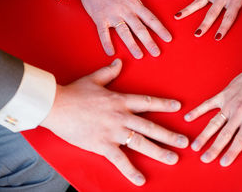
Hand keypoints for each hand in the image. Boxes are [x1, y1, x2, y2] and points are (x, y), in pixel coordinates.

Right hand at [40, 59, 187, 185]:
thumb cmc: (74, 92)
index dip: (164, 104)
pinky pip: (120, 160)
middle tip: (185, 142)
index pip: (148, 102)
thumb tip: (119, 62)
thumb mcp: (93, 79)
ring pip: (141, 143)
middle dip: (169, 135)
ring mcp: (113, 132)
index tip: (178, 107)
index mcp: (120, 100)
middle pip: (150, 126)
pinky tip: (140, 180)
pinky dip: (131, 171)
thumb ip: (109, 72)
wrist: (56, 105)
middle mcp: (121, 116)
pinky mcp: (102, 145)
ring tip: (173, 158)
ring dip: (159, 151)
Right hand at [78, 0, 171, 58]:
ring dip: (132, 45)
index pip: (151, 19)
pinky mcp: (100, 18)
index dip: (160, 29)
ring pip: (124, 33)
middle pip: (139, 29)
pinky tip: (111, 52)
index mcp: (134, 3)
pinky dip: (107, 43)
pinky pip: (103, 33)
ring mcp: (112, 15)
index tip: (168, 39)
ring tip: (139, 55)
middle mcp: (125, 11)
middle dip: (149, 42)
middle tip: (156, 53)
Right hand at [185, 46, 241, 165]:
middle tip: (204, 159)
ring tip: (195, 145)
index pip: (239, 139)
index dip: (231, 152)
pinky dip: (197, 111)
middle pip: (224, 134)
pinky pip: (207, 104)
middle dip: (213, 148)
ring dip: (204, 135)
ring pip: (213, 122)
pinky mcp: (223, 95)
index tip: (223, 162)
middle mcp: (237, 112)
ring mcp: (228, 103)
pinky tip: (188, 118)